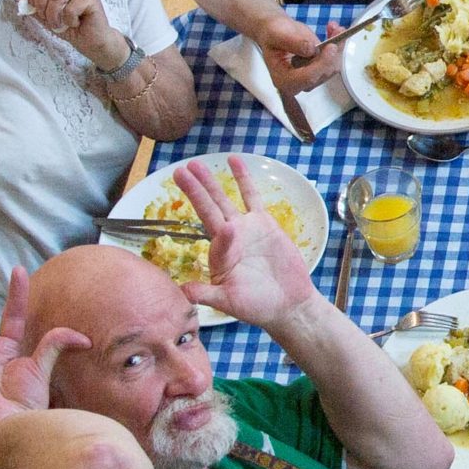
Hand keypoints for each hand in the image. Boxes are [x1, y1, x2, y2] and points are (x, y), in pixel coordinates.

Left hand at [21, 0, 125, 66]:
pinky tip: (75, 23)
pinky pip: (70, 8)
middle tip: (47, 17)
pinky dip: (69, 20)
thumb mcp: (45, 17)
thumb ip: (33, 5)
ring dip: (54, 15)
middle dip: (41, 2)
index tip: (35, 6)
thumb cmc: (70, 28)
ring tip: (60, 24)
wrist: (91, 42)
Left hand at [174, 156, 319, 331]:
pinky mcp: (264, 223)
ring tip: (196, 164)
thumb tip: (182, 292)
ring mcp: (246, 228)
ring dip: (211, 183)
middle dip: (195, 191)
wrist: (289, 304)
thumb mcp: (229, 303)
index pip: (214, 235)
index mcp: (219, 255)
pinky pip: (252, 197)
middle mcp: (228, 238)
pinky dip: (243, 179)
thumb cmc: (258, 306)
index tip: (230, 230)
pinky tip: (234, 161)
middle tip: (180, 171)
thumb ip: (205, 294)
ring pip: (225, 200)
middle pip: (208, 209)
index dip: (222, 235)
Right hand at [259, 12, 343, 93]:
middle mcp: (298, 83)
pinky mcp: (320, 70)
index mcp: (283, 79)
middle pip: (322, 74)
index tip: (331, 47)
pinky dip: (337, 45)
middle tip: (336, 31)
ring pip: (332, 67)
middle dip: (332, 52)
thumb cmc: (272, 33)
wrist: (276, 31)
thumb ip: (292, 42)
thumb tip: (310, 49)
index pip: (307, 78)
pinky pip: (334, 60)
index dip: (322, 64)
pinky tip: (334, 31)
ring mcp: (311, 77)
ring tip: (334, 28)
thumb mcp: (277, 34)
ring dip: (337, 47)